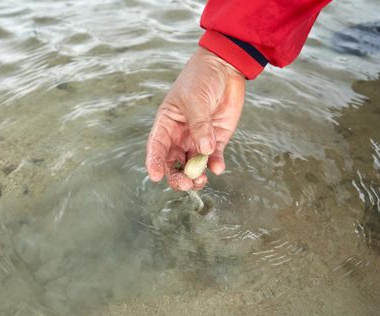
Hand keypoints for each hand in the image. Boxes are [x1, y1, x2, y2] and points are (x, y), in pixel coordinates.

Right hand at [145, 47, 245, 190]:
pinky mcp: (216, 140)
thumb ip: (199, 125)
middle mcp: (179, 136)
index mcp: (166, 124)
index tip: (155, 176)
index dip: (154, 162)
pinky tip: (217, 167)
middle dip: (178, 176)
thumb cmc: (201, 78)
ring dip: (196, 175)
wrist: (225, 67)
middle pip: (174, 163)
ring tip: (201, 179)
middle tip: (186, 183)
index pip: (157, 147)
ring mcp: (198, 139)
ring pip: (193, 165)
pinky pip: (213, 158)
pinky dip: (215, 165)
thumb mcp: (195, 99)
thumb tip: (205, 149)